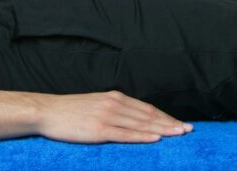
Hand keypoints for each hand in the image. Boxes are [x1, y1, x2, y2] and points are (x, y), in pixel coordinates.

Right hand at [38, 91, 191, 143]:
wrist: (47, 111)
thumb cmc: (71, 111)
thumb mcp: (97, 104)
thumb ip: (115, 109)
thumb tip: (133, 118)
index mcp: (116, 97)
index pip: (147, 108)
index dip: (166, 116)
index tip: (180, 123)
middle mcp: (115, 104)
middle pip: (149, 116)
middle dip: (170, 123)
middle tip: (188, 130)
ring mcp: (108, 116)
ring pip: (141, 124)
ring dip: (162, 129)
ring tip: (179, 134)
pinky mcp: (99, 130)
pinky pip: (125, 134)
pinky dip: (142, 136)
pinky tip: (155, 138)